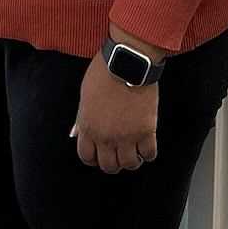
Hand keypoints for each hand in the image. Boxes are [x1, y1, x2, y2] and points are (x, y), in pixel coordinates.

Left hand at [70, 54, 158, 172]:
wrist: (127, 62)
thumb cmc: (104, 73)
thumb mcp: (85, 96)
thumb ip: (82, 118)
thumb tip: (78, 133)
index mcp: (88, 128)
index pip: (87, 157)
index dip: (94, 158)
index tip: (100, 154)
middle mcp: (106, 137)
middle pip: (109, 166)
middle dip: (113, 162)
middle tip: (119, 152)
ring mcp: (126, 136)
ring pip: (129, 164)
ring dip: (132, 160)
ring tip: (135, 150)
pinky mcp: (146, 131)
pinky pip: (149, 154)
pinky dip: (148, 153)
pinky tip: (147, 144)